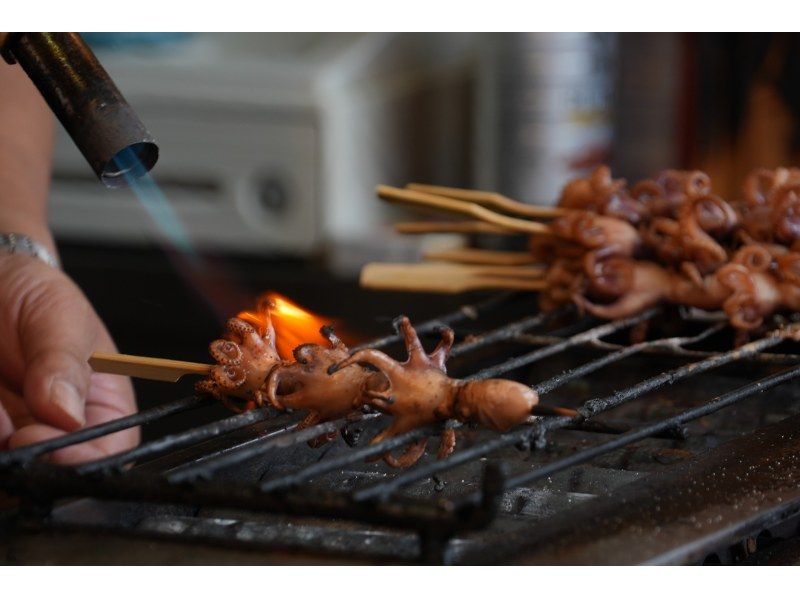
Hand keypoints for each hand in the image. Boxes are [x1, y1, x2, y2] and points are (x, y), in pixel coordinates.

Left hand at [0, 253, 137, 462]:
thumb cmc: (35, 294)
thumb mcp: (60, 317)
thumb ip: (64, 362)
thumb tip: (66, 414)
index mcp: (101, 410)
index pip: (103, 455)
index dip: (73, 460)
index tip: (32, 436)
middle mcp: (57, 433)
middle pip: (46, 475)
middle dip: (18, 452)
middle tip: (2, 421)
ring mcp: (13, 437)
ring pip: (6, 476)